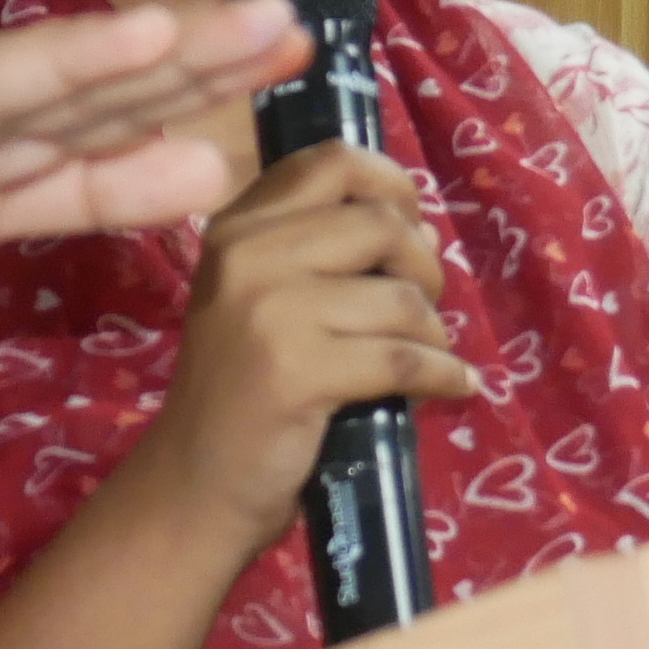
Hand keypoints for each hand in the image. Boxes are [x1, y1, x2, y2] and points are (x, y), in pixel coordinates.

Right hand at [144, 145, 477, 535]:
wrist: (194, 486)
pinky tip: (454, 386)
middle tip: (421, 306)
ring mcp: (269, 313)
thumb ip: (316, 251)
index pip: (331, 162)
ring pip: (400, 297)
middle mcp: (247, 256)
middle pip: (380, 223)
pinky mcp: (298, 373)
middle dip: (424, 266)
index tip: (411, 221)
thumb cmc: (237, 392)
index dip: (390, 182)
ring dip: (434, 330)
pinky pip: (405, 359)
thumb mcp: (256, 299)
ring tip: (427, 355)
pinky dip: (445, 374)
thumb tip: (420, 226)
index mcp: (237, 228)